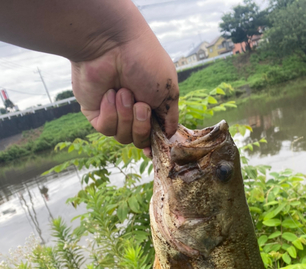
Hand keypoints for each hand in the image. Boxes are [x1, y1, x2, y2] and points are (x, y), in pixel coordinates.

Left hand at [71, 23, 178, 149]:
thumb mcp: (169, 92)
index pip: (154, 135)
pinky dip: (110, 113)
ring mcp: (114, 113)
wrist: (112, 44)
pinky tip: (109, 94)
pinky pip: (106, 129)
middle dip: (141, 126)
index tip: (155, 147)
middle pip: (139, 140)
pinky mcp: (95, 113)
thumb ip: (170, 117)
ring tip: (123, 92)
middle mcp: (133, 112)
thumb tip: (169, 135)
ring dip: (126, 116)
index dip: (154, 142)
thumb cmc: (145, 62)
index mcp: (152, 107)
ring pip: (123, 137)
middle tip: (140, 105)